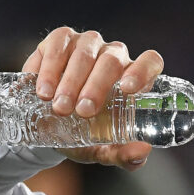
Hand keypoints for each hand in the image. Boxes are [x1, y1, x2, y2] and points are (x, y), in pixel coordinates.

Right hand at [23, 27, 163, 169]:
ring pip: (85, 52)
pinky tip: (43, 90)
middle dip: (96, 86)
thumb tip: (141, 151)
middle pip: (113, 60)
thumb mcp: (103, 149)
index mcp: (133, 79)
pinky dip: (49, 69)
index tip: (127, 89)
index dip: (141, 71)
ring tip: (59, 106)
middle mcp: (114, 56)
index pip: (150, 62)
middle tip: (82, 111)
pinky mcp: (61, 40)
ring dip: (71, 80)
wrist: (49, 127)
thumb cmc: (85, 133)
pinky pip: (57, 46)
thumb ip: (123, 154)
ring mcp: (88, 44)